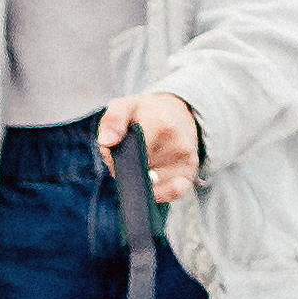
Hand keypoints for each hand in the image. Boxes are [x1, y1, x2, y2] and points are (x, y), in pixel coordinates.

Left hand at [98, 90, 201, 204]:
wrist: (178, 112)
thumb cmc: (146, 112)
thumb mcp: (126, 105)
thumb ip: (112, 120)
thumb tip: (107, 142)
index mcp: (160, 124)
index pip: (132, 154)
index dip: (117, 157)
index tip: (115, 149)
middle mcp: (177, 143)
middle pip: (140, 170)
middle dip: (127, 167)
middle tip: (128, 153)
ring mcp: (185, 159)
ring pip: (152, 183)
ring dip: (142, 179)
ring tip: (143, 160)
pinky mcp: (190, 172)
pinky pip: (174, 192)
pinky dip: (161, 193)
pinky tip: (153, 185)